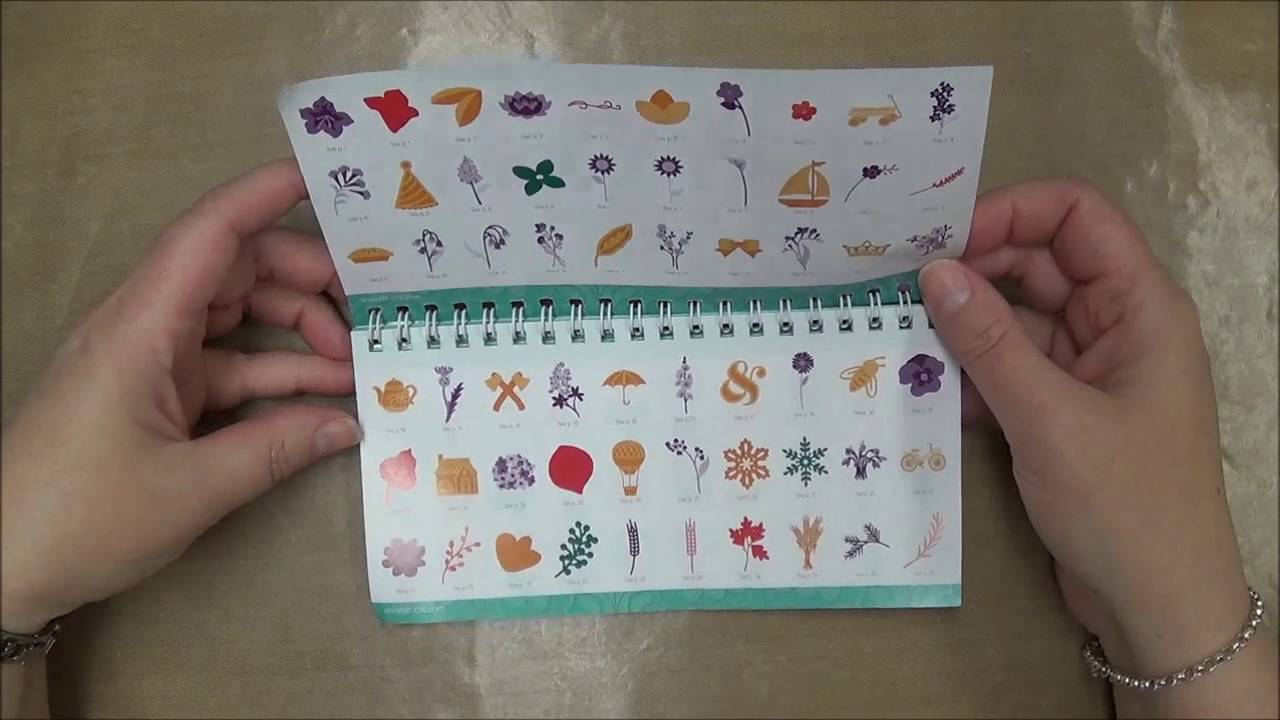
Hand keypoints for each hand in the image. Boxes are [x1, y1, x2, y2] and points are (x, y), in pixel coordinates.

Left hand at [0, 159, 358, 633]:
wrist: (2, 568)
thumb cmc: (80, 516)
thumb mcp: (190, 490)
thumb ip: (275, 448)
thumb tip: (349, 424)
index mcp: (141, 326)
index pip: (210, 234)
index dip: (266, 195)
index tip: (328, 177)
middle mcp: (145, 327)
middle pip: (236, 270)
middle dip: (307, 277)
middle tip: (372, 304)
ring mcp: (151, 361)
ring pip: (238, 316)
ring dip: (299, 331)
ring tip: (360, 360)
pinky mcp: (156, 395)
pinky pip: (229, 366)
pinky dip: (277, 377)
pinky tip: (326, 398)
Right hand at [919, 179, 1274, 715]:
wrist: (1156, 608)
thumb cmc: (1124, 505)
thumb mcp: (1050, 419)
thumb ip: (988, 342)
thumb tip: (932, 271)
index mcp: (1139, 307)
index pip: (1077, 216)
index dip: (1011, 212)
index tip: (941, 241)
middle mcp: (1114, 326)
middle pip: (1039, 263)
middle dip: (972, 269)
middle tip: (895, 287)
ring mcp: (1085, 371)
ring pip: (1014, 319)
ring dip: (961, 326)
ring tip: (892, 332)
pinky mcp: (1059, 413)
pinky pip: (1006, 369)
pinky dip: (967, 372)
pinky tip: (918, 383)